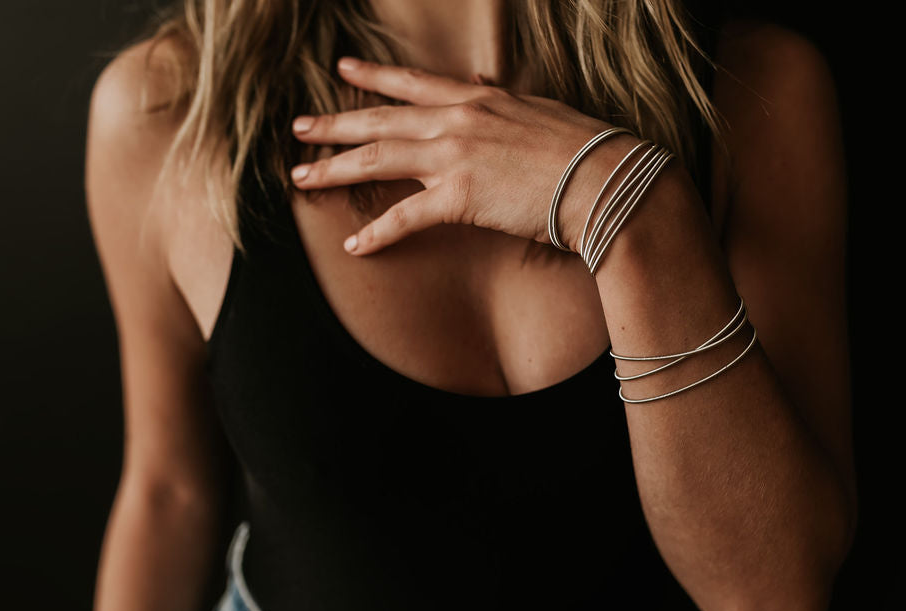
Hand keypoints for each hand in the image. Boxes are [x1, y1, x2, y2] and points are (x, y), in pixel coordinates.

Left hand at [289, 56, 638, 255]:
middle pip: (381, 119)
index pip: (413, 84)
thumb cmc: (583, 148)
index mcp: (477, 99)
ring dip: (335, 168)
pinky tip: (353, 244)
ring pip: (378, 159)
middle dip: (335, 123)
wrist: (605, 178)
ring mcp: (455, 156)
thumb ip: (502, 98)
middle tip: (300, 127)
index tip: (343, 70)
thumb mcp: (539, 108)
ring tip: (302, 175)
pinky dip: (376, 232)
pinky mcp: (459, 197)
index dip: (374, 76)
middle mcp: (458, 121)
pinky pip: (405, 216)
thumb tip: (480, 82)